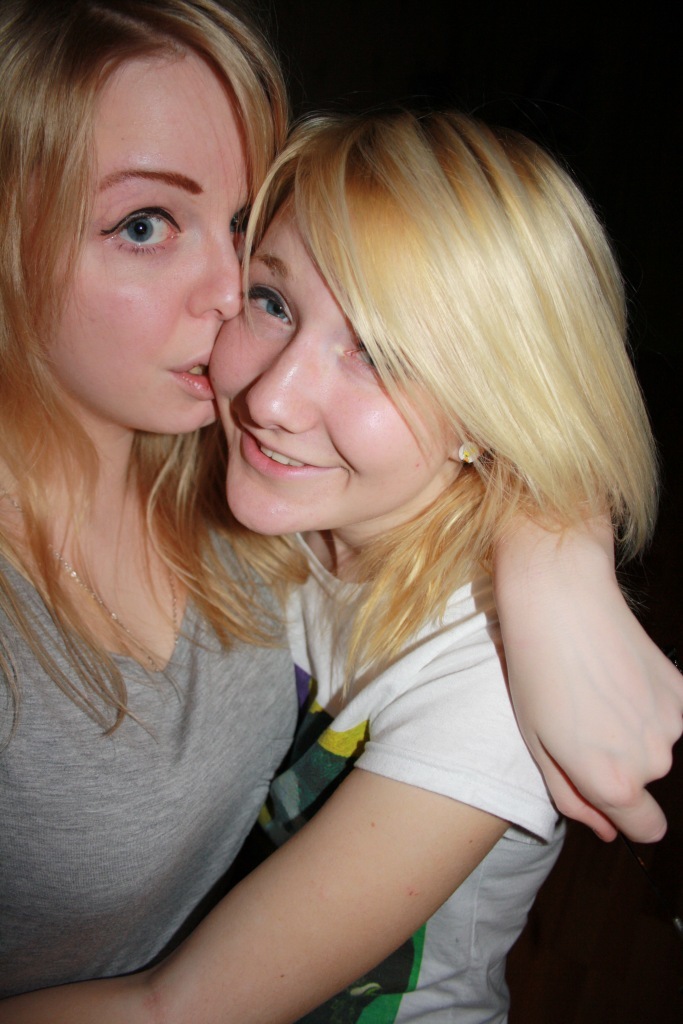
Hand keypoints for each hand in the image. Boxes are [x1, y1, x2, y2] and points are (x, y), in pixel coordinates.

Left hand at [494, 517, 682, 841]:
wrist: (561, 603)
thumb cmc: (537, 672)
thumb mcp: (538, 745)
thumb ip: (574, 798)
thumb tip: (608, 832)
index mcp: (613, 782)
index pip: (647, 830)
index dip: (627, 816)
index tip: (609, 792)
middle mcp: (652, 760)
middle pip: (646, 782)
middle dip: (619, 762)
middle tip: (581, 719)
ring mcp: (675, 724)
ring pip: (658, 745)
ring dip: (633, 729)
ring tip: (595, 692)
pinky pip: (669, 715)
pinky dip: (649, 703)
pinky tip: (618, 675)